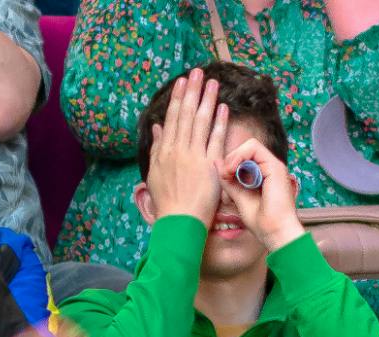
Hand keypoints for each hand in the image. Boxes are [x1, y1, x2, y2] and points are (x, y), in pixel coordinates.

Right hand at [144, 69, 226, 226]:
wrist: (178, 221)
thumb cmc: (168, 201)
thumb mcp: (155, 172)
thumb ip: (157, 148)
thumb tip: (157, 127)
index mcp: (164, 150)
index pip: (172, 118)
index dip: (178, 98)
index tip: (182, 81)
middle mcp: (178, 149)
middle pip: (185, 114)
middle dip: (191, 91)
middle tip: (197, 72)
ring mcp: (194, 156)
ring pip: (200, 122)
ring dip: (206, 100)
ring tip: (212, 82)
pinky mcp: (209, 166)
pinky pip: (215, 139)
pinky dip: (219, 122)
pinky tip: (223, 108)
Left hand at [218, 138, 302, 250]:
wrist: (275, 232)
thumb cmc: (261, 221)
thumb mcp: (238, 197)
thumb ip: (229, 181)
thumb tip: (217, 163)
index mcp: (264, 175)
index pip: (244, 157)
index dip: (231, 162)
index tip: (224, 178)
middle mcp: (270, 168)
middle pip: (246, 149)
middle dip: (230, 159)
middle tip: (224, 175)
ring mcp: (274, 166)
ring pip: (249, 145)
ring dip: (234, 157)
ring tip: (228, 173)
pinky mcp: (275, 166)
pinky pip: (253, 147)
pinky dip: (239, 156)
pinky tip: (233, 170)